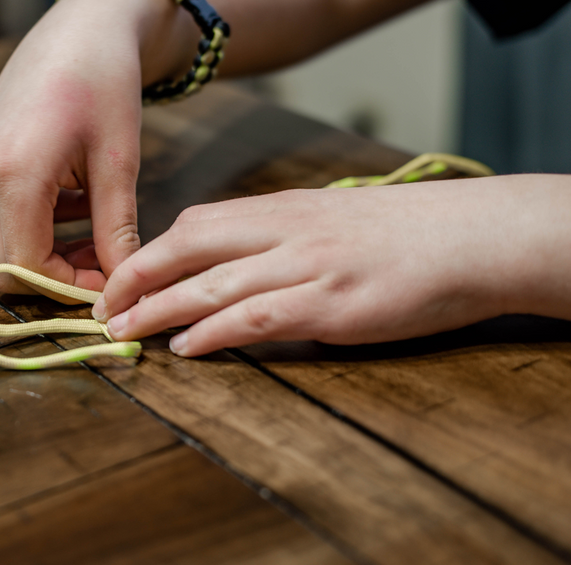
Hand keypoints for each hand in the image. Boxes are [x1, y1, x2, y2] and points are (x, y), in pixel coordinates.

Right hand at [0, 0, 196, 297]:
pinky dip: (34, 226)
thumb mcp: (120, 161)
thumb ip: (116, 230)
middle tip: (103, 265)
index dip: (68, 288)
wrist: (80, 27)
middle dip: (54, 276)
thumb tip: (122, 286)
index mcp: (14, 171)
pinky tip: (74, 204)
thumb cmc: (105, 81)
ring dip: (45, 252)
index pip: (27, 264)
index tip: (110, 286)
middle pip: (1, 263)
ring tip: (97, 232)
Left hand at [94, 175, 570, 355]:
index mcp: (281, 210)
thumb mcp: (328, 221)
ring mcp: (305, 265)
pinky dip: (214, 333)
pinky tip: (184, 348)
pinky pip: (257, 316)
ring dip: (157, 309)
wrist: (470, 238)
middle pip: (186, 247)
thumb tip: (227, 272)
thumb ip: (275, 240)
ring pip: (211, 284)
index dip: (146, 253)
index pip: (193, 224)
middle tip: (100, 308)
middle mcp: (284, 231)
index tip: (115, 279)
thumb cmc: (400, 235)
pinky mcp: (331, 303)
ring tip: (122, 333)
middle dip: (134, 278)